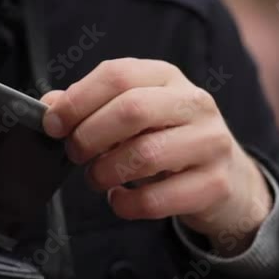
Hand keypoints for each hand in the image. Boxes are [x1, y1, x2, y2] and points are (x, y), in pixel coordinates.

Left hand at [41, 58, 271, 250]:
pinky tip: (120, 199)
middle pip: (131, 110)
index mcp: (168, 78)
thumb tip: (50, 106)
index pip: (117, 75)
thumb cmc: (169, 142)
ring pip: (145, 155)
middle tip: (75, 154)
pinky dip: (126, 204)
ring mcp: (211, 143)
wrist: (228, 180)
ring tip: (98, 178)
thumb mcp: (135, 116)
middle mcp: (195, 104)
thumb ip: (92, 107)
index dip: (77, 100)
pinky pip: (157, 198)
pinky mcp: (215, 184)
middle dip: (89, 136)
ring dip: (105, 172)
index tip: (53, 124)